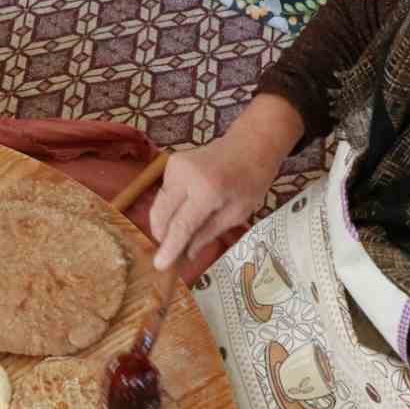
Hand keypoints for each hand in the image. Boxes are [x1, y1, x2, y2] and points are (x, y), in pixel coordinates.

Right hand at [148, 94, 301, 270]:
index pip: (181, 225)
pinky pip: (164, 193)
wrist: (250, 143)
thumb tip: (187, 253)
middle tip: (172, 250)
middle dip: (162, 236)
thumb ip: (208, 233)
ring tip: (182, 230)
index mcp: (207, 190)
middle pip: (161, 214)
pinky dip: (170, 207)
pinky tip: (186, 207)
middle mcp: (185, 176)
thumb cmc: (251, 180)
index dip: (169, 247)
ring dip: (166, 222)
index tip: (160, 265)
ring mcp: (175, 167)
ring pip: (158, 205)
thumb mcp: (237, 213)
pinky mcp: (170, 163)